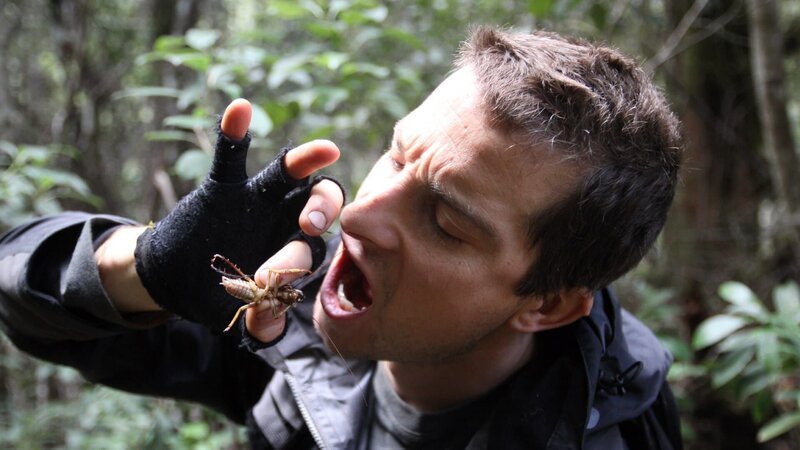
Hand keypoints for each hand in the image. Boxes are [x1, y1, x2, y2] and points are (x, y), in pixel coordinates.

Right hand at [134, 98, 343, 335]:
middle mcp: (285, 220)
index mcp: (296, 250)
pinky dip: (234, 132)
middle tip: (311, 222)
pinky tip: (240, 108)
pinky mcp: (223, 187)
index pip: (315, 249)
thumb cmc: (221, 295)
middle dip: (324, 207)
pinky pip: (230, 156)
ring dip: (305, 162)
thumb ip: (259, 323)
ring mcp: (257, 200)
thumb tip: (268, 329)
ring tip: (325, 150)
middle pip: (320, 202)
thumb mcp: (238, 315)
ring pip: (287, 173)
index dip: (299, 261)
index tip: (272, 279)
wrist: (178, 276)